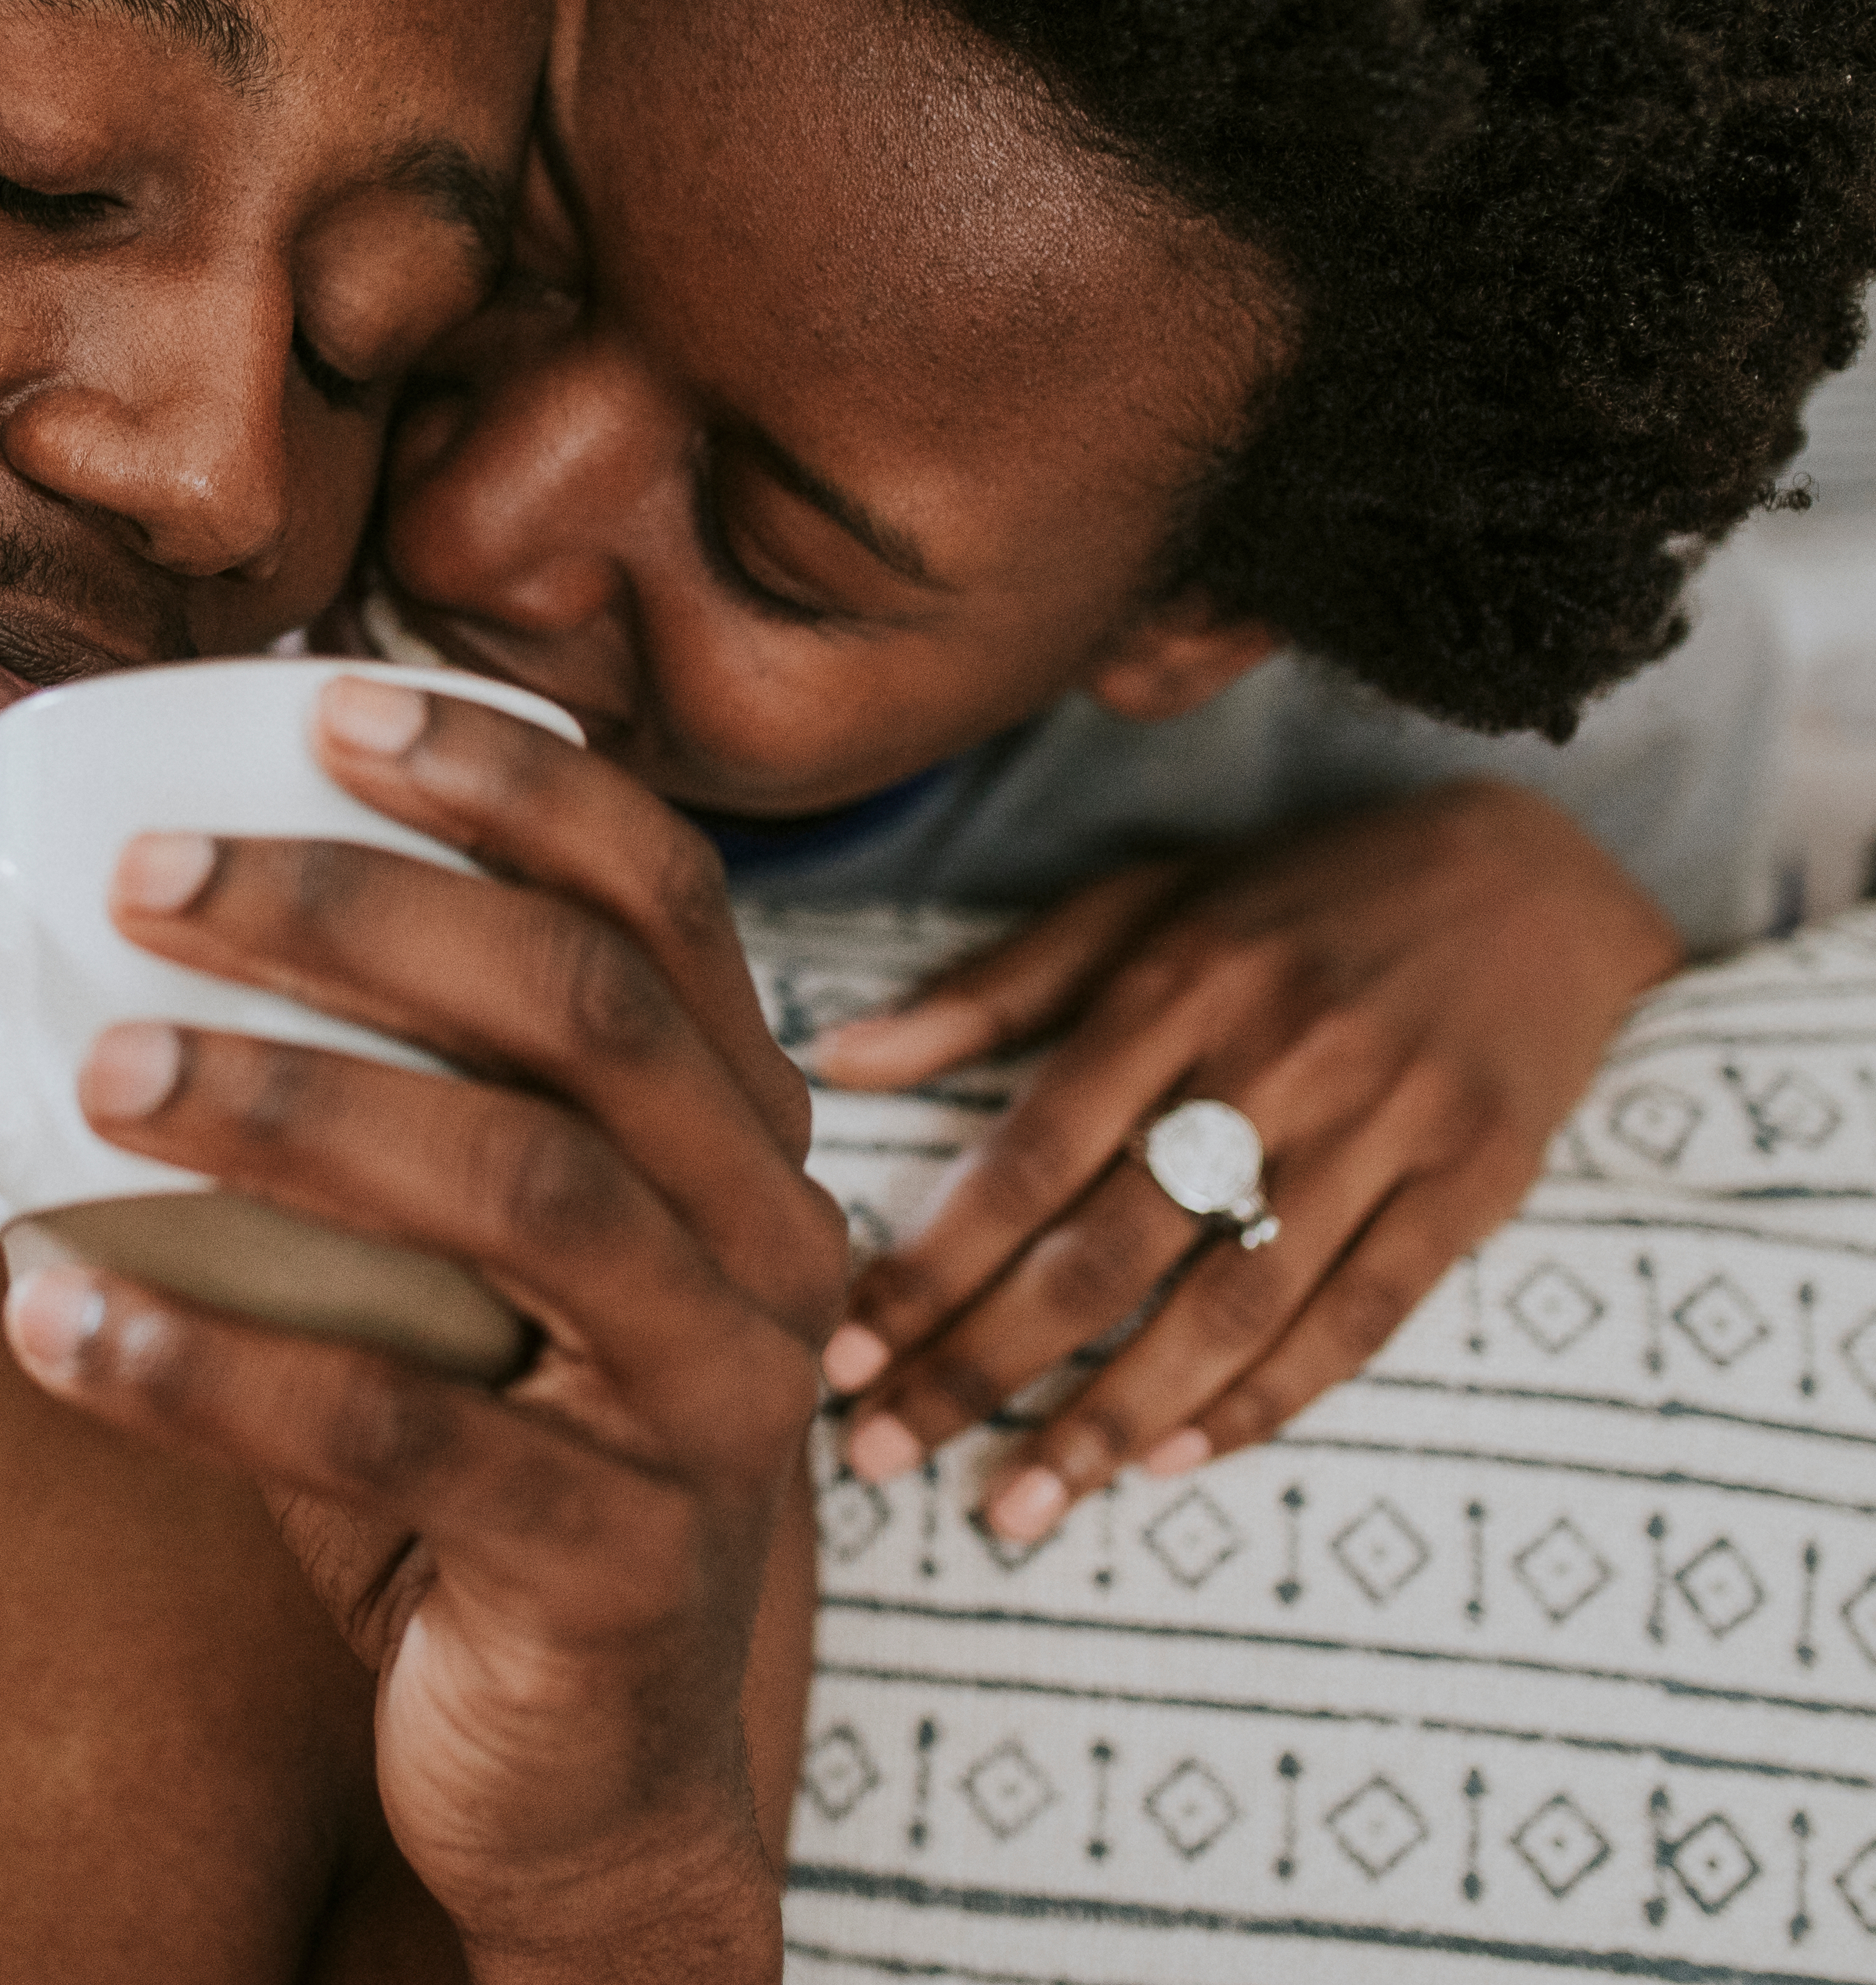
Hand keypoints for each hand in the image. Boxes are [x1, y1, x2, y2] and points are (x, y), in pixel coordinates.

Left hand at [2, 679, 846, 1978]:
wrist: (582, 1758)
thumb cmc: (481, 1449)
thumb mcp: (432, 1262)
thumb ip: (334, 1111)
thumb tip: (64, 946)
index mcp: (739, 1135)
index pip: (662, 900)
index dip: (509, 783)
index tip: (328, 704)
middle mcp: (765, 1246)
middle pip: (587, 1014)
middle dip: (362, 913)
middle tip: (153, 876)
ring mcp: (713, 1408)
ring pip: (518, 1192)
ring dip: (289, 1104)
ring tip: (97, 1067)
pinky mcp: (617, 1565)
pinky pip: (403, 1432)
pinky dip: (207, 1364)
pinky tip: (57, 1321)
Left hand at [809, 779, 1682, 1540]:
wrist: (1536, 871)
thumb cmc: (1296, 898)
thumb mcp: (1139, 906)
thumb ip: (990, 990)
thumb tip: (838, 1060)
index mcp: (1176, 985)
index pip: (1027, 1157)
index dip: (930, 1266)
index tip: (843, 1352)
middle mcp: (1276, 1058)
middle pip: (1109, 1249)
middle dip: (984, 1366)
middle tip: (884, 1455)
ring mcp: (1385, 1125)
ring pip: (1229, 1304)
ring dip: (1113, 1418)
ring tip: (1019, 1503)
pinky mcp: (1477, 1180)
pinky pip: (1359, 1317)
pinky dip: (1264, 1399)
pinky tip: (1169, 1458)